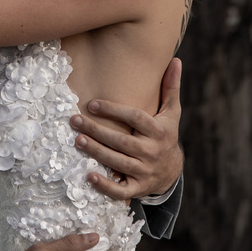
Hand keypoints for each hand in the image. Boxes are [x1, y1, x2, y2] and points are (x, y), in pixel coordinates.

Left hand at [72, 58, 183, 199]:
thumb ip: (170, 87)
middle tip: (75, 121)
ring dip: (97, 152)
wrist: (172, 170)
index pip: (135, 118)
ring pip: (118, 162)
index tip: (92, 104)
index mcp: (159, 131)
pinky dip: (105, 185)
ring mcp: (145, 171)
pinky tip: (89, 175)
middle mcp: (152, 151)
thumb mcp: (171, 113)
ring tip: (77, 141)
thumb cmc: (165, 134)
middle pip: (122, 141)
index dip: (114, 110)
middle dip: (97, 131)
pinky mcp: (137, 188)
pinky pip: (121, 190)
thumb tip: (176, 60)